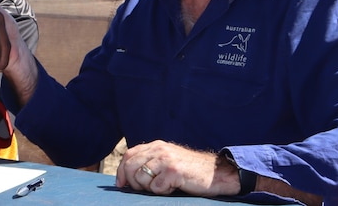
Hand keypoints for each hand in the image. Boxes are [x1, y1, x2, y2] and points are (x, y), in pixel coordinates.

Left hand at [115, 140, 238, 196]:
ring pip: (140, 178)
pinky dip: (162, 191)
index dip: (121, 171)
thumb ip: (149, 161)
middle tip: (146, 188)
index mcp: (156, 145)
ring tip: (165, 185)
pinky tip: (173, 187)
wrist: (215, 173)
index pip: (128, 155)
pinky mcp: (173, 171)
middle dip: (133, 182)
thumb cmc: (190, 171)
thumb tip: (125, 175)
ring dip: (149, 188)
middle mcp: (159, 149)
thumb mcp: (167, 160)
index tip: (121, 184)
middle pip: (130, 166)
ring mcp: (166, 159)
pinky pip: (155, 187)